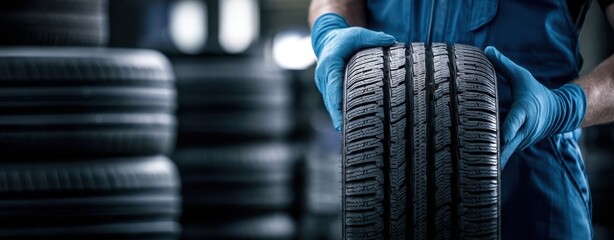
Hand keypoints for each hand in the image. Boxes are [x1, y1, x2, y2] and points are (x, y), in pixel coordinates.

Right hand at [311, 13, 395, 130]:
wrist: (328, 41)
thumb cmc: (344, 38)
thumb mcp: (358, 34)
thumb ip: (374, 38)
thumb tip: (393, 42)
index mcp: (329, 64)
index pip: (333, 83)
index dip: (336, 98)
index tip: (340, 112)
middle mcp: (324, 77)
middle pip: (330, 99)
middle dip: (336, 115)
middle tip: (344, 130)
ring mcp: (324, 85)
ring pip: (330, 105)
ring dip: (338, 118)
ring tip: (348, 134)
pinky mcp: (327, 91)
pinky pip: (333, 104)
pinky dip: (339, 114)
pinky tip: (348, 127)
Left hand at [485, 47, 586, 168]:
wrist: (558, 112)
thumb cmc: (535, 92)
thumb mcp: (522, 77)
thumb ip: (503, 65)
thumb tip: (486, 50)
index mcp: (524, 111)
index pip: (514, 121)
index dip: (507, 130)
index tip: (500, 138)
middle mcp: (523, 130)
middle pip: (507, 144)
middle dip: (493, 153)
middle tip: (474, 162)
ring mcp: (521, 141)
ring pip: (505, 154)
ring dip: (490, 162)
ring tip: (470, 172)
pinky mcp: (517, 147)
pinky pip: (504, 156)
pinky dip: (492, 163)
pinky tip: (475, 172)